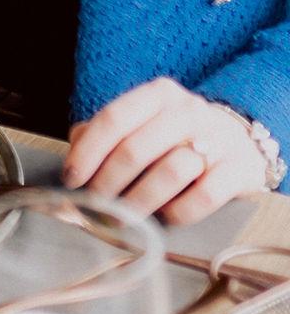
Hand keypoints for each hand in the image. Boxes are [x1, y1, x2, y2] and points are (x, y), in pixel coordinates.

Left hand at [63, 77, 270, 224]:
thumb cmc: (177, 136)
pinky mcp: (239, 169)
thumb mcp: (144, 122)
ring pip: (170, 171)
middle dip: (108, 182)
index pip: (113, 119)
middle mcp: (188, 110)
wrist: (240, 141)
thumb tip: (75, 151)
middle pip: (136, 148)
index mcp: (158, 95)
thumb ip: (108, 132)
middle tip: (96, 205)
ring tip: (125, 218)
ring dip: (140, 201)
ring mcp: (218, 138)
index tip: (72, 180)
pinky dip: (179, 211)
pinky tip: (165, 218)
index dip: (87, 152)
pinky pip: (204, 195)